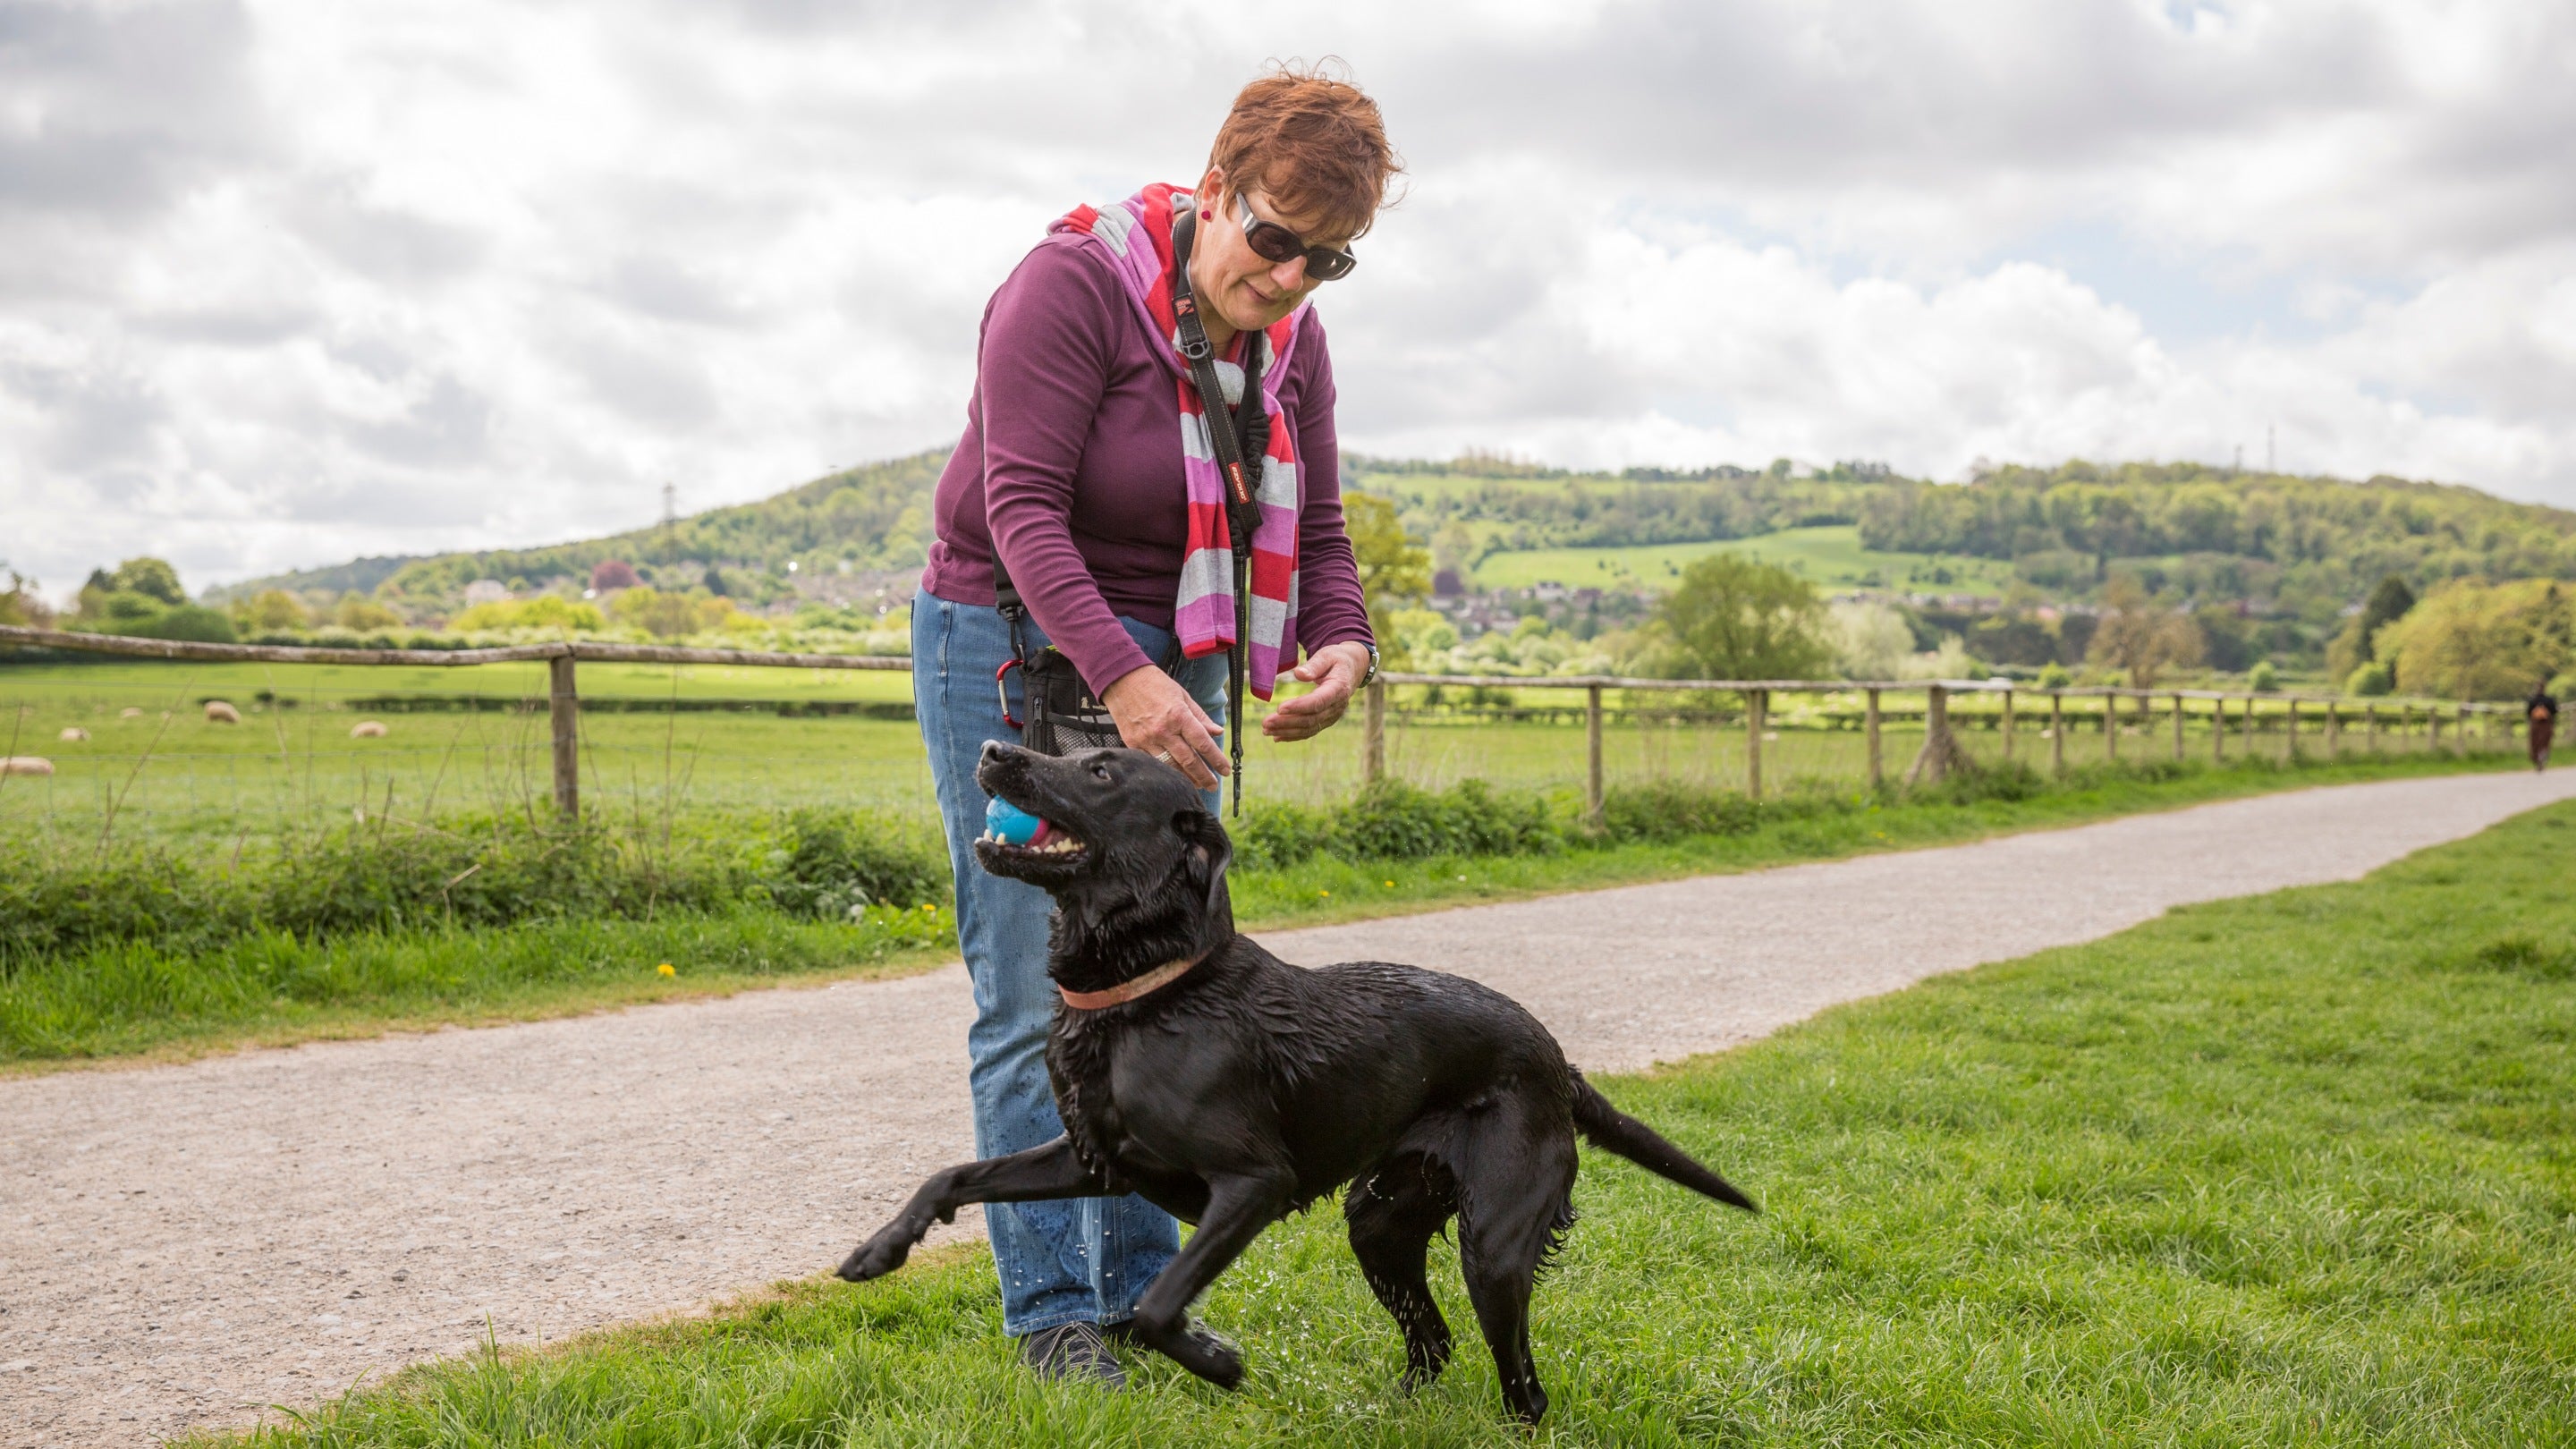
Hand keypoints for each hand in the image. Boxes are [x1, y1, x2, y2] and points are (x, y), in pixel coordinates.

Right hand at [1103, 664, 1227, 787]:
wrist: (1122, 679)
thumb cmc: (1154, 684)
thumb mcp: (1183, 696)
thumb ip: (1200, 717)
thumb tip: (1217, 732)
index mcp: (1179, 716)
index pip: (1203, 744)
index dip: (1216, 760)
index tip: (1225, 770)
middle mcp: (1164, 730)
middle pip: (1189, 761)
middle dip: (1204, 776)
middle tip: (1213, 785)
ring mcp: (1147, 739)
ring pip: (1170, 766)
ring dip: (1186, 778)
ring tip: (1196, 784)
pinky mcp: (1133, 744)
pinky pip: (1152, 763)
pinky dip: (1165, 771)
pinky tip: (1174, 775)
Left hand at [1264, 641, 1371, 742]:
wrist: (1352, 669)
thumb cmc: (1337, 659)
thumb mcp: (1327, 655)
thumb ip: (1314, 665)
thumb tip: (1298, 673)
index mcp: (1339, 688)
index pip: (1318, 701)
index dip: (1299, 707)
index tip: (1279, 708)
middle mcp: (1337, 706)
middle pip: (1311, 719)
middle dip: (1287, 723)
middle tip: (1265, 723)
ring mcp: (1333, 715)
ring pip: (1309, 728)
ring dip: (1287, 731)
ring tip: (1266, 730)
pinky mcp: (1327, 720)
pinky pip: (1310, 730)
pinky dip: (1293, 735)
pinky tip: (1277, 737)